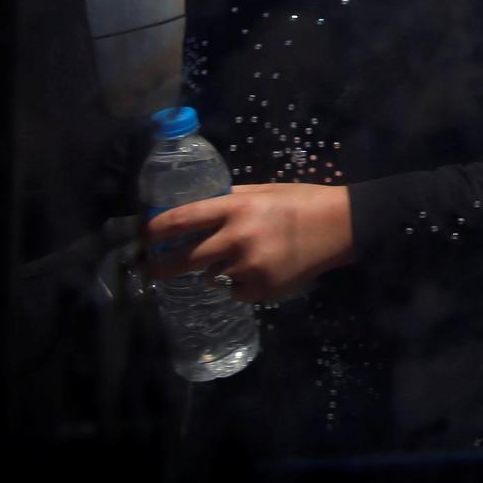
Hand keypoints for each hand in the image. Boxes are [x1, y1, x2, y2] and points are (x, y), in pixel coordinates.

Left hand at [145, 182, 355, 302]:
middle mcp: (238, 238)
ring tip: (247, 256)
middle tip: (149, 270)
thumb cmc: (302, 202)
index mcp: (237, 207)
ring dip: (219, 269)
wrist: (342, 227)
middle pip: (184, 260)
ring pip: (213, 276)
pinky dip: (242, 284)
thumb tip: (196, 209)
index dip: (155, 230)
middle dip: (162, 267)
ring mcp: (250, 267)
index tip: (141, 237)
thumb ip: (230, 199)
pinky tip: (263, 269)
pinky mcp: (262, 289)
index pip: (183, 219)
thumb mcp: (264, 191)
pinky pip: (235, 291)